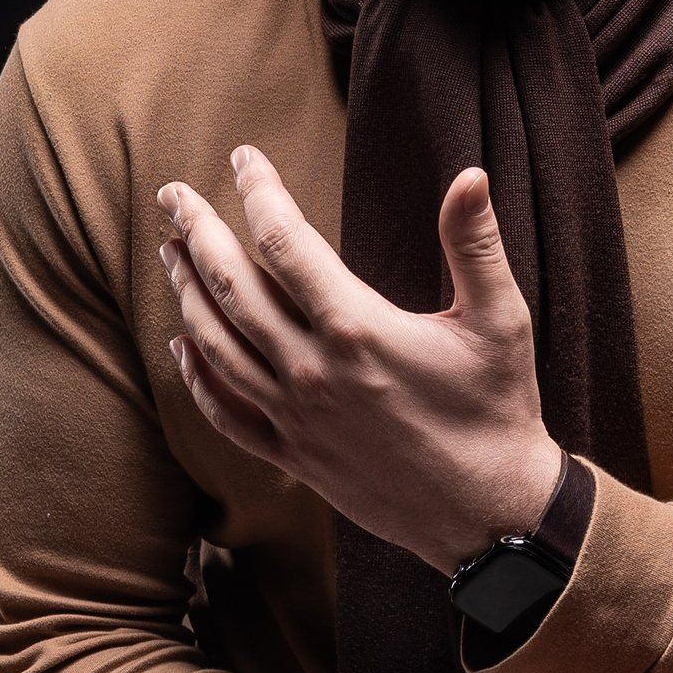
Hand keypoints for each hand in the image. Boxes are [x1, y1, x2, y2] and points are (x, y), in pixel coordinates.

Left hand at [157, 145, 560, 571]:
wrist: (489, 514)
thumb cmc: (499, 411)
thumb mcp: (501, 320)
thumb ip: (475, 244)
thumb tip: (470, 175)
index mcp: (358, 329)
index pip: (285, 241)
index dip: (257, 191)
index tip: (243, 158)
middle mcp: (312, 371)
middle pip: (232, 288)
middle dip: (197, 232)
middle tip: (173, 194)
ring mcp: (296, 418)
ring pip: (217, 346)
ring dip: (187, 294)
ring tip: (171, 254)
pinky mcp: (295, 457)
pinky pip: (226, 414)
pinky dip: (197, 379)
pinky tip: (183, 349)